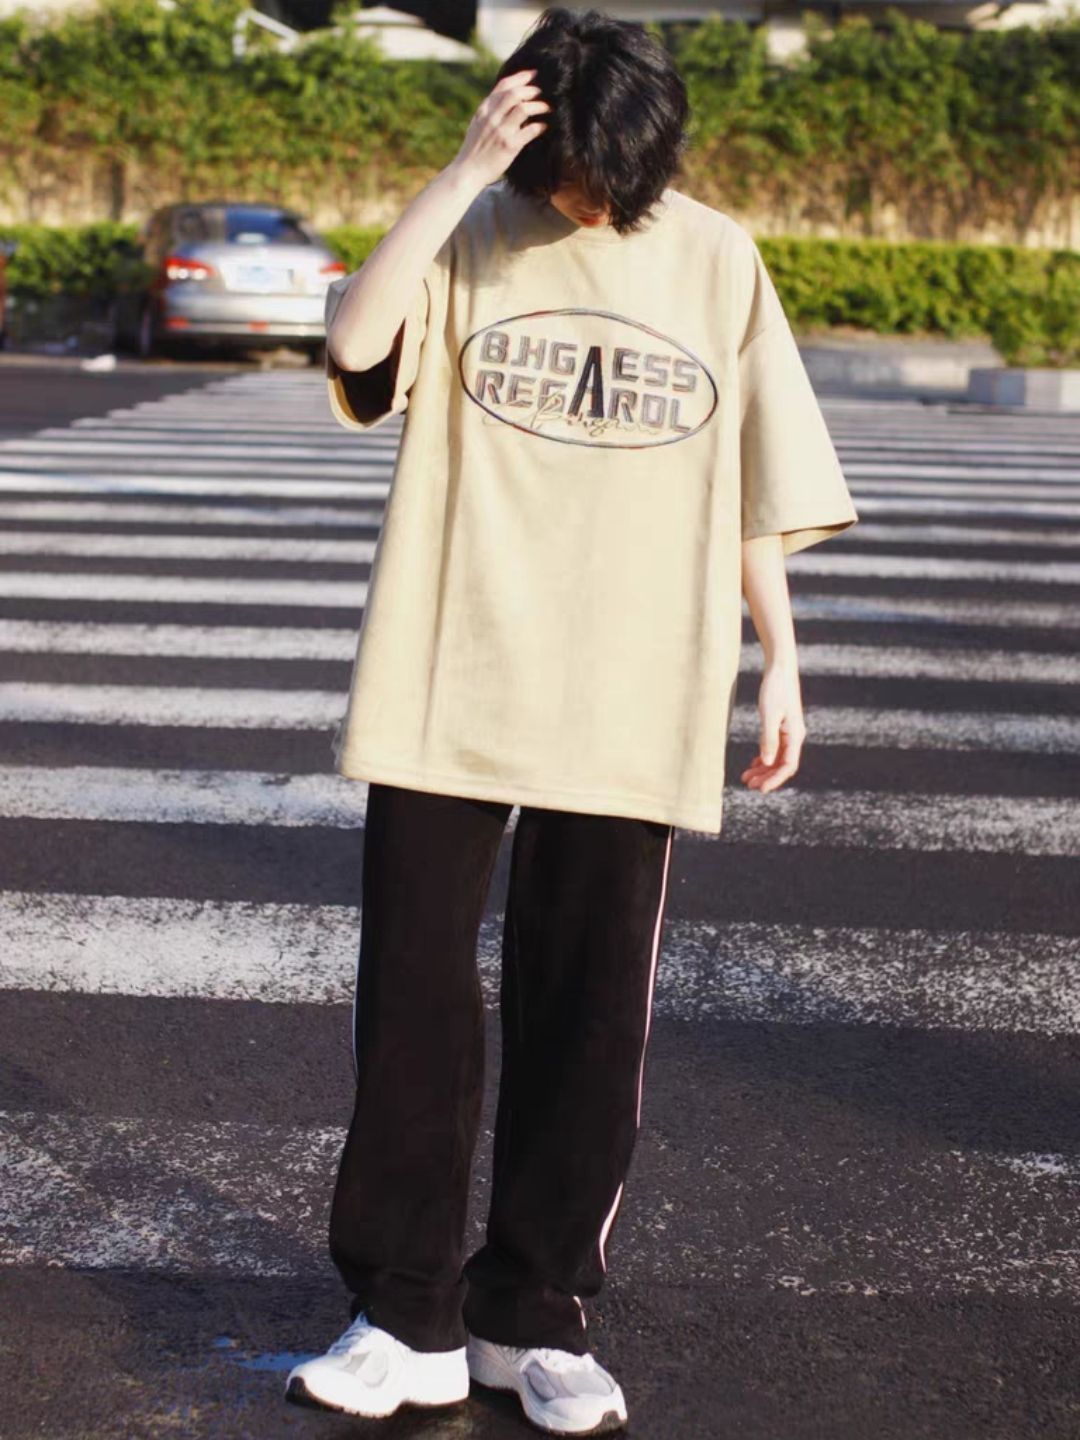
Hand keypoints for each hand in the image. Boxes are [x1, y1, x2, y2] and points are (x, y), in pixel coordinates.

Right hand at [449, 69, 551, 191]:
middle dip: (532, 90)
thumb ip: (490, 111)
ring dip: (539, 105)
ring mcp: (500, 131)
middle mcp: (492, 117)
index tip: (534, 74)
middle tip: (543, 92)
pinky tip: (545, 126)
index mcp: (484, 110)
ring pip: (523, 108)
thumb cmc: (474, 150)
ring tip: (547, 107)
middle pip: (515, 93)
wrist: (468, 172)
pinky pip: (530, 130)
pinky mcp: (509, 146)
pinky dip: (540, 126)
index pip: (503, 85)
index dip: (521, 77)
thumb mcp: (477, 124)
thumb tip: (506, 100)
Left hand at [740, 657, 805, 792]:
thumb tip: (766, 763)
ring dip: (763, 769)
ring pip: (777, 758)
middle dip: (766, 777)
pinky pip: (775, 748)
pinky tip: (753, 763)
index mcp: (795, 736)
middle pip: (782, 765)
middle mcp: (794, 736)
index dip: (775, 780)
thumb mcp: (769, 715)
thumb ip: (768, 739)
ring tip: (746, 777)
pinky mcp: (782, 726)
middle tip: (748, 785)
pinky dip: (764, 757)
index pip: (788, 766)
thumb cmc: (775, 689)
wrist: (780, 668)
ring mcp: (789, 732)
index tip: (760, 789)